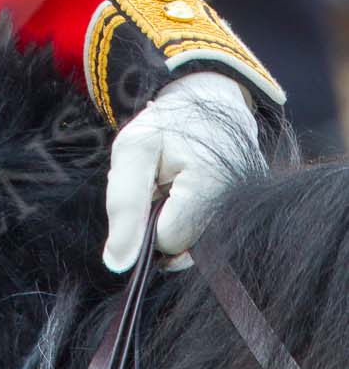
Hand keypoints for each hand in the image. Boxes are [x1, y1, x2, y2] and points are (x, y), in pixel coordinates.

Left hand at [103, 70, 261, 273]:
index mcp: (211, 186)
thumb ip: (124, 206)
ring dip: (176, 224)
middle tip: (161, 184)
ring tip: (175, 187)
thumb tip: (118, 263)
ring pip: (195, 248)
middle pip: (183, 249)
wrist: (210, 105)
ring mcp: (248, 216)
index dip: (147, 220)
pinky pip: (210, 239)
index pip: (167, 241)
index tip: (150, 186)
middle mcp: (238, 208)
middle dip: (161, 222)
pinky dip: (192, 222)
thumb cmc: (167, 126)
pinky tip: (189, 196)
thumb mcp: (133, 150)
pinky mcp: (250, 219)